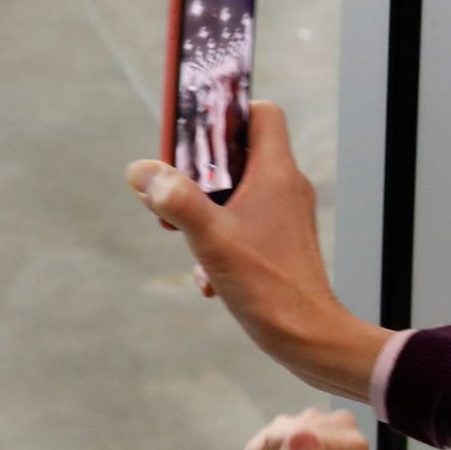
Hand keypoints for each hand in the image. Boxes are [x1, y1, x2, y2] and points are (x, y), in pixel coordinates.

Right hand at [128, 103, 391, 397]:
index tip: (194, 139)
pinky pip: (244, 227)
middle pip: (238, 155)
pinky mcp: (282, 243)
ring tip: (195, 247)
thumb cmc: (268, 285)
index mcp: (276, 172)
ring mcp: (286, 216)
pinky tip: (211, 279)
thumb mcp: (211, 239)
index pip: (261, 112)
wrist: (309, 337)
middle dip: (201, 176)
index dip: (226, 115)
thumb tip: (142, 171)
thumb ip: (176, 200)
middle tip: (178, 197)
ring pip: (235, 196)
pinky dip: (221, 244)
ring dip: (207, 217)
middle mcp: (286, 187)